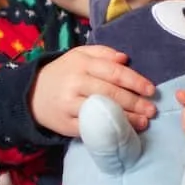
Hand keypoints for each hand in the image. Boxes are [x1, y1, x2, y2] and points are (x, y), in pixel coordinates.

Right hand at [30, 46, 154, 137]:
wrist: (32, 94)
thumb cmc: (63, 73)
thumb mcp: (79, 55)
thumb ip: (103, 53)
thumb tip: (125, 59)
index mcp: (81, 63)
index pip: (114, 72)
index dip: (135, 81)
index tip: (151, 90)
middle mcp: (76, 82)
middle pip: (111, 92)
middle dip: (135, 102)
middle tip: (152, 109)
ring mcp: (70, 104)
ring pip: (102, 110)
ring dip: (126, 118)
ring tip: (143, 122)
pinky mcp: (66, 124)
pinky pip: (91, 127)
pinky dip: (109, 130)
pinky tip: (123, 131)